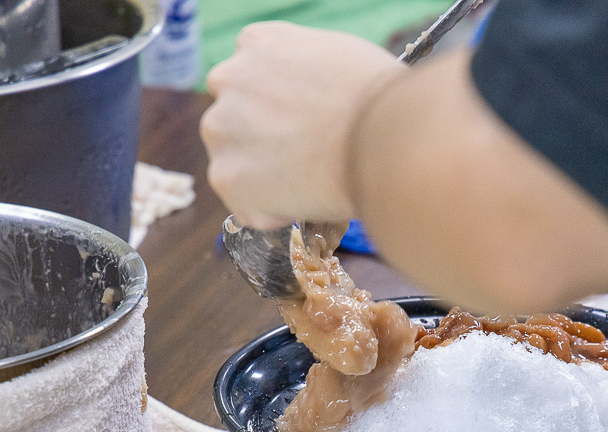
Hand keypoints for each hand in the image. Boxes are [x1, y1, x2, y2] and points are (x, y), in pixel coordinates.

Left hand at [200, 22, 403, 229]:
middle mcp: (230, 78)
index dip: (279, 108)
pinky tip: (311, 200)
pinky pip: (247, 205)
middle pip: (235, 119)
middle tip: (307, 159)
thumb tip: (315, 100)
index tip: (302, 125)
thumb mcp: (341, 58)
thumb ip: (309, 74)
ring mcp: (222, 128)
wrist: (385, 139)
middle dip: (264, 141)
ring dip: (266, 178)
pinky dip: (274, 212)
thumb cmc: (380, 101)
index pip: (252, 77)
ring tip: (315, 181)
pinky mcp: (226, 176)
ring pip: (236, 162)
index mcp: (259, 43)